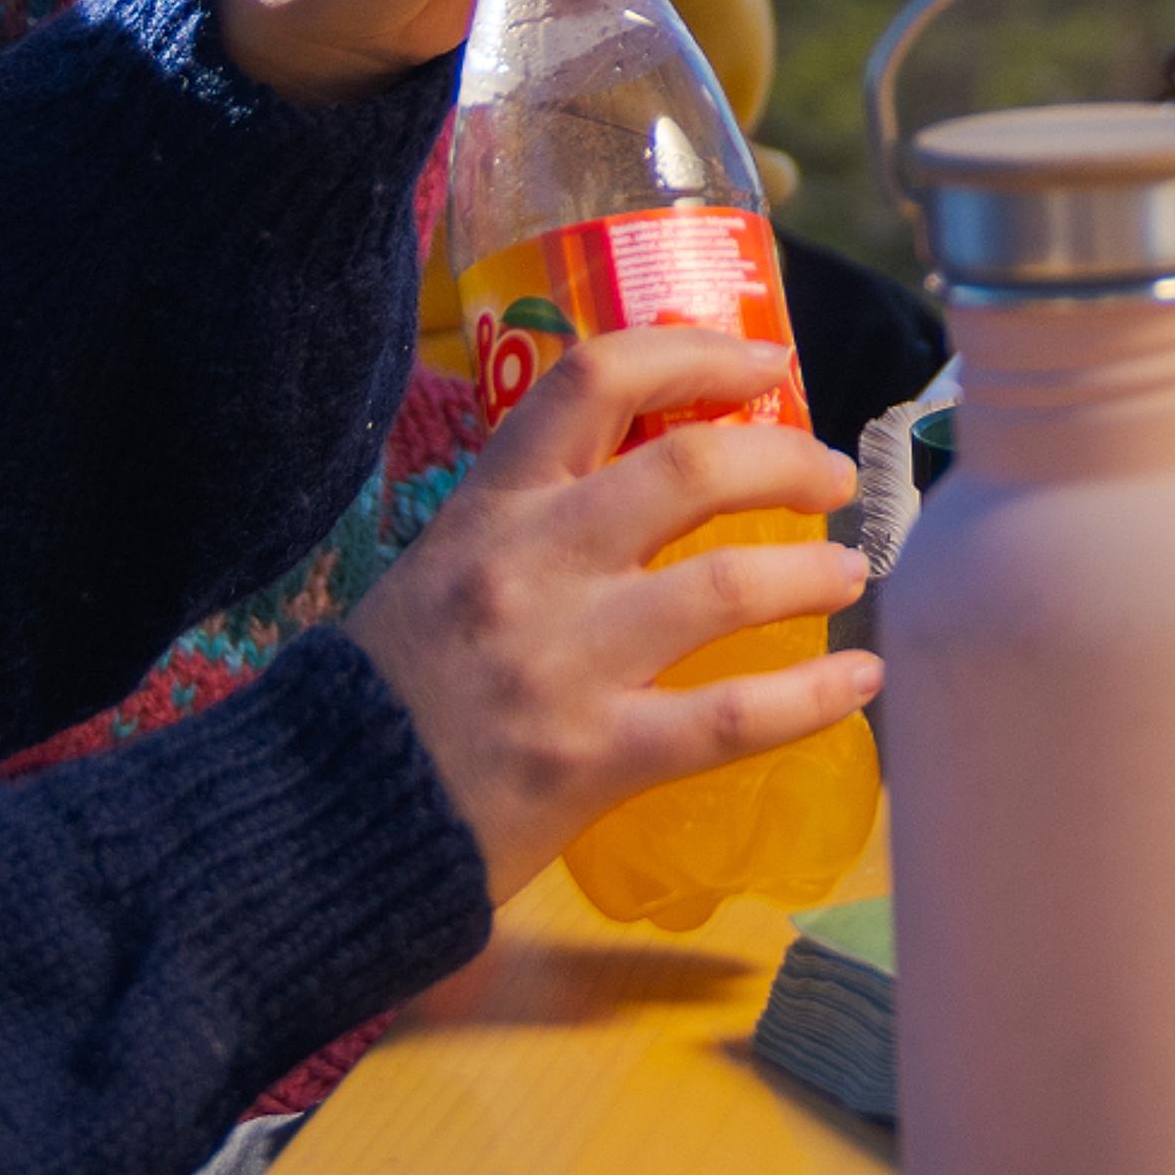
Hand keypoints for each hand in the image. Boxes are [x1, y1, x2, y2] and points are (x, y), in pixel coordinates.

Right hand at [337, 325, 877, 900]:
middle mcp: (530, 565)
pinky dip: (812, 698)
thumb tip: (644, 487)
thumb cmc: (383, 697)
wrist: (315, 823)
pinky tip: (859, 682)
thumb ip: (529, 528)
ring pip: (726, 586)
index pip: (594, 377)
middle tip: (833, 476)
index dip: (696, 350)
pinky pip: (730, 718)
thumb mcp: (438, 572)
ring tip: (847, 573)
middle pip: (690, 468)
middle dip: (786, 459)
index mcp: (487, 507)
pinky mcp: (591, 758)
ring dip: (810, 572)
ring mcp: (564, 663)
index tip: (765, 361)